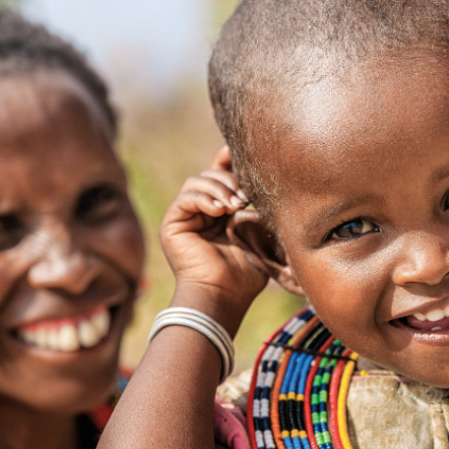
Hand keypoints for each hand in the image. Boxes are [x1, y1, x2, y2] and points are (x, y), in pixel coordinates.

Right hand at [160, 147, 268, 326]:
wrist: (224, 296)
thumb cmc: (246, 273)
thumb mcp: (261, 233)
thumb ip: (263, 208)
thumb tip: (276, 181)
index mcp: (220, 213)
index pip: (221, 176)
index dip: (228, 161)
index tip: (238, 152)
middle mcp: (200, 213)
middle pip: (208, 175)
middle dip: (228, 180)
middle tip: (244, 199)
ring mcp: (184, 218)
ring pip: (195, 182)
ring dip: (218, 189)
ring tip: (233, 207)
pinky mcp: (172, 225)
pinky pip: (185, 198)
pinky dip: (203, 199)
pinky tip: (218, 212)